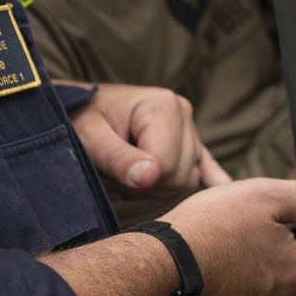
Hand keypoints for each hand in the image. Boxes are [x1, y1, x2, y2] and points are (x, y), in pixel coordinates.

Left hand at [68, 83, 228, 196]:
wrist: (73, 110)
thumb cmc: (75, 121)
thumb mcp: (88, 138)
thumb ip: (118, 158)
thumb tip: (150, 177)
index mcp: (162, 106)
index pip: (167, 166)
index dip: (137, 180)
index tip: (109, 173)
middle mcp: (183, 113)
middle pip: (180, 176)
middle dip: (144, 186)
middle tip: (112, 175)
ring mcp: (188, 127)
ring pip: (187, 180)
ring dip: (153, 186)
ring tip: (124, 172)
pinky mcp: (188, 141)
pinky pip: (206, 165)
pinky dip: (212, 178)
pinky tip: (222, 189)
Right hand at [162, 178, 295, 295]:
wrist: (156, 271)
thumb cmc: (208, 230)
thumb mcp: (262, 195)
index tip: (270, 217)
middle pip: (293, 268)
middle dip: (276, 247)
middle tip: (244, 229)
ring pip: (265, 285)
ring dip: (252, 267)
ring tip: (224, 248)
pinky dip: (231, 285)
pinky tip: (212, 269)